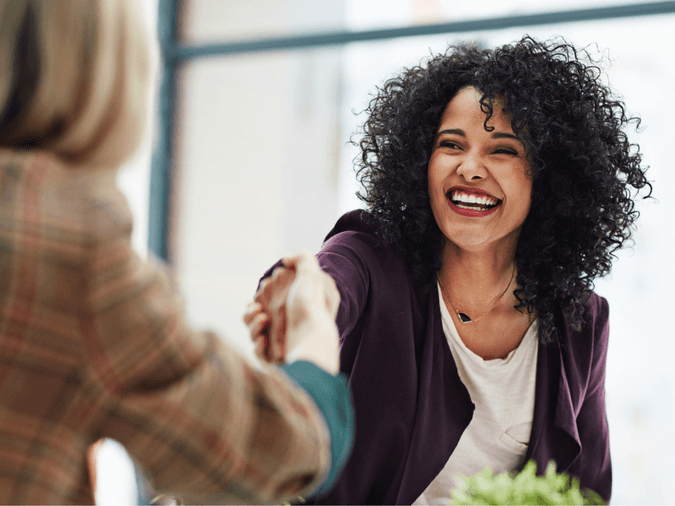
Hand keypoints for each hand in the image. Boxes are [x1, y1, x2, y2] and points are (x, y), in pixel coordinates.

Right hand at [244, 251, 339, 372]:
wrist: (315, 341)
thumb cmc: (312, 308)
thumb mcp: (312, 276)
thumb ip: (302, 259)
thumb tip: (286, 258)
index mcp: (290, 307)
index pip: (266, 298)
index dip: (262, 293)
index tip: (264, 290)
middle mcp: (283, 325)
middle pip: (254, 314)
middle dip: (251, 310)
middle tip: (259, 310)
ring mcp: (278, 343)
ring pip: (252, 332)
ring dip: (252, 325)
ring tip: (263, 320)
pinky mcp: (274, 359)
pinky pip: (257, 352)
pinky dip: (258, 345)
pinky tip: (264, 340)